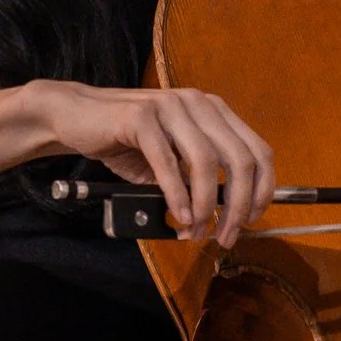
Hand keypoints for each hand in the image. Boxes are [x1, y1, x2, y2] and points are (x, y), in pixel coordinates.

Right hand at [41, 81, 277, 246]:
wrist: (76, 117)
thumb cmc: (127, 141)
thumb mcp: (172, 160)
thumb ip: (199, 180)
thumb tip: (222, 219)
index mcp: (214, 111)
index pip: (258, 150)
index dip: (263, 188)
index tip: (253, 219)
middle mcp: (199, 104)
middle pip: (239, 159)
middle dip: (238, 205)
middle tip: (227, 236)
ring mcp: (171, 106)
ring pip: (205, 162)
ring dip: (205, 206)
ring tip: (197, 232)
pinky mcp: (141, 117)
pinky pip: (167, 163)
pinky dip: (177, 196)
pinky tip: (178, 217)